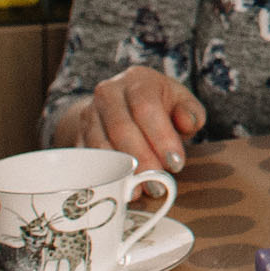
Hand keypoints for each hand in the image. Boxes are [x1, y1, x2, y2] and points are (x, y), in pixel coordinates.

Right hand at [54, 67, 204, 173]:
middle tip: (158, 183)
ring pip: (101, 145)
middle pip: (121, 128)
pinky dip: (102, 175)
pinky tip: (118, 188)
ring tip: (140, 190)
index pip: (147, 108)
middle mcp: (108, 93)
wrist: (122, 103)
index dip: (161, 137)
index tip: (176, 163)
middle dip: (142, 160)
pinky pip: (87, 157)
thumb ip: (190, 112)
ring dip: (120, 171)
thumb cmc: (159, 106)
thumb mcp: (180, 103)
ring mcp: (89, 114)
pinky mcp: (78, 134)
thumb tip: (187, 122)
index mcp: (137, 80)